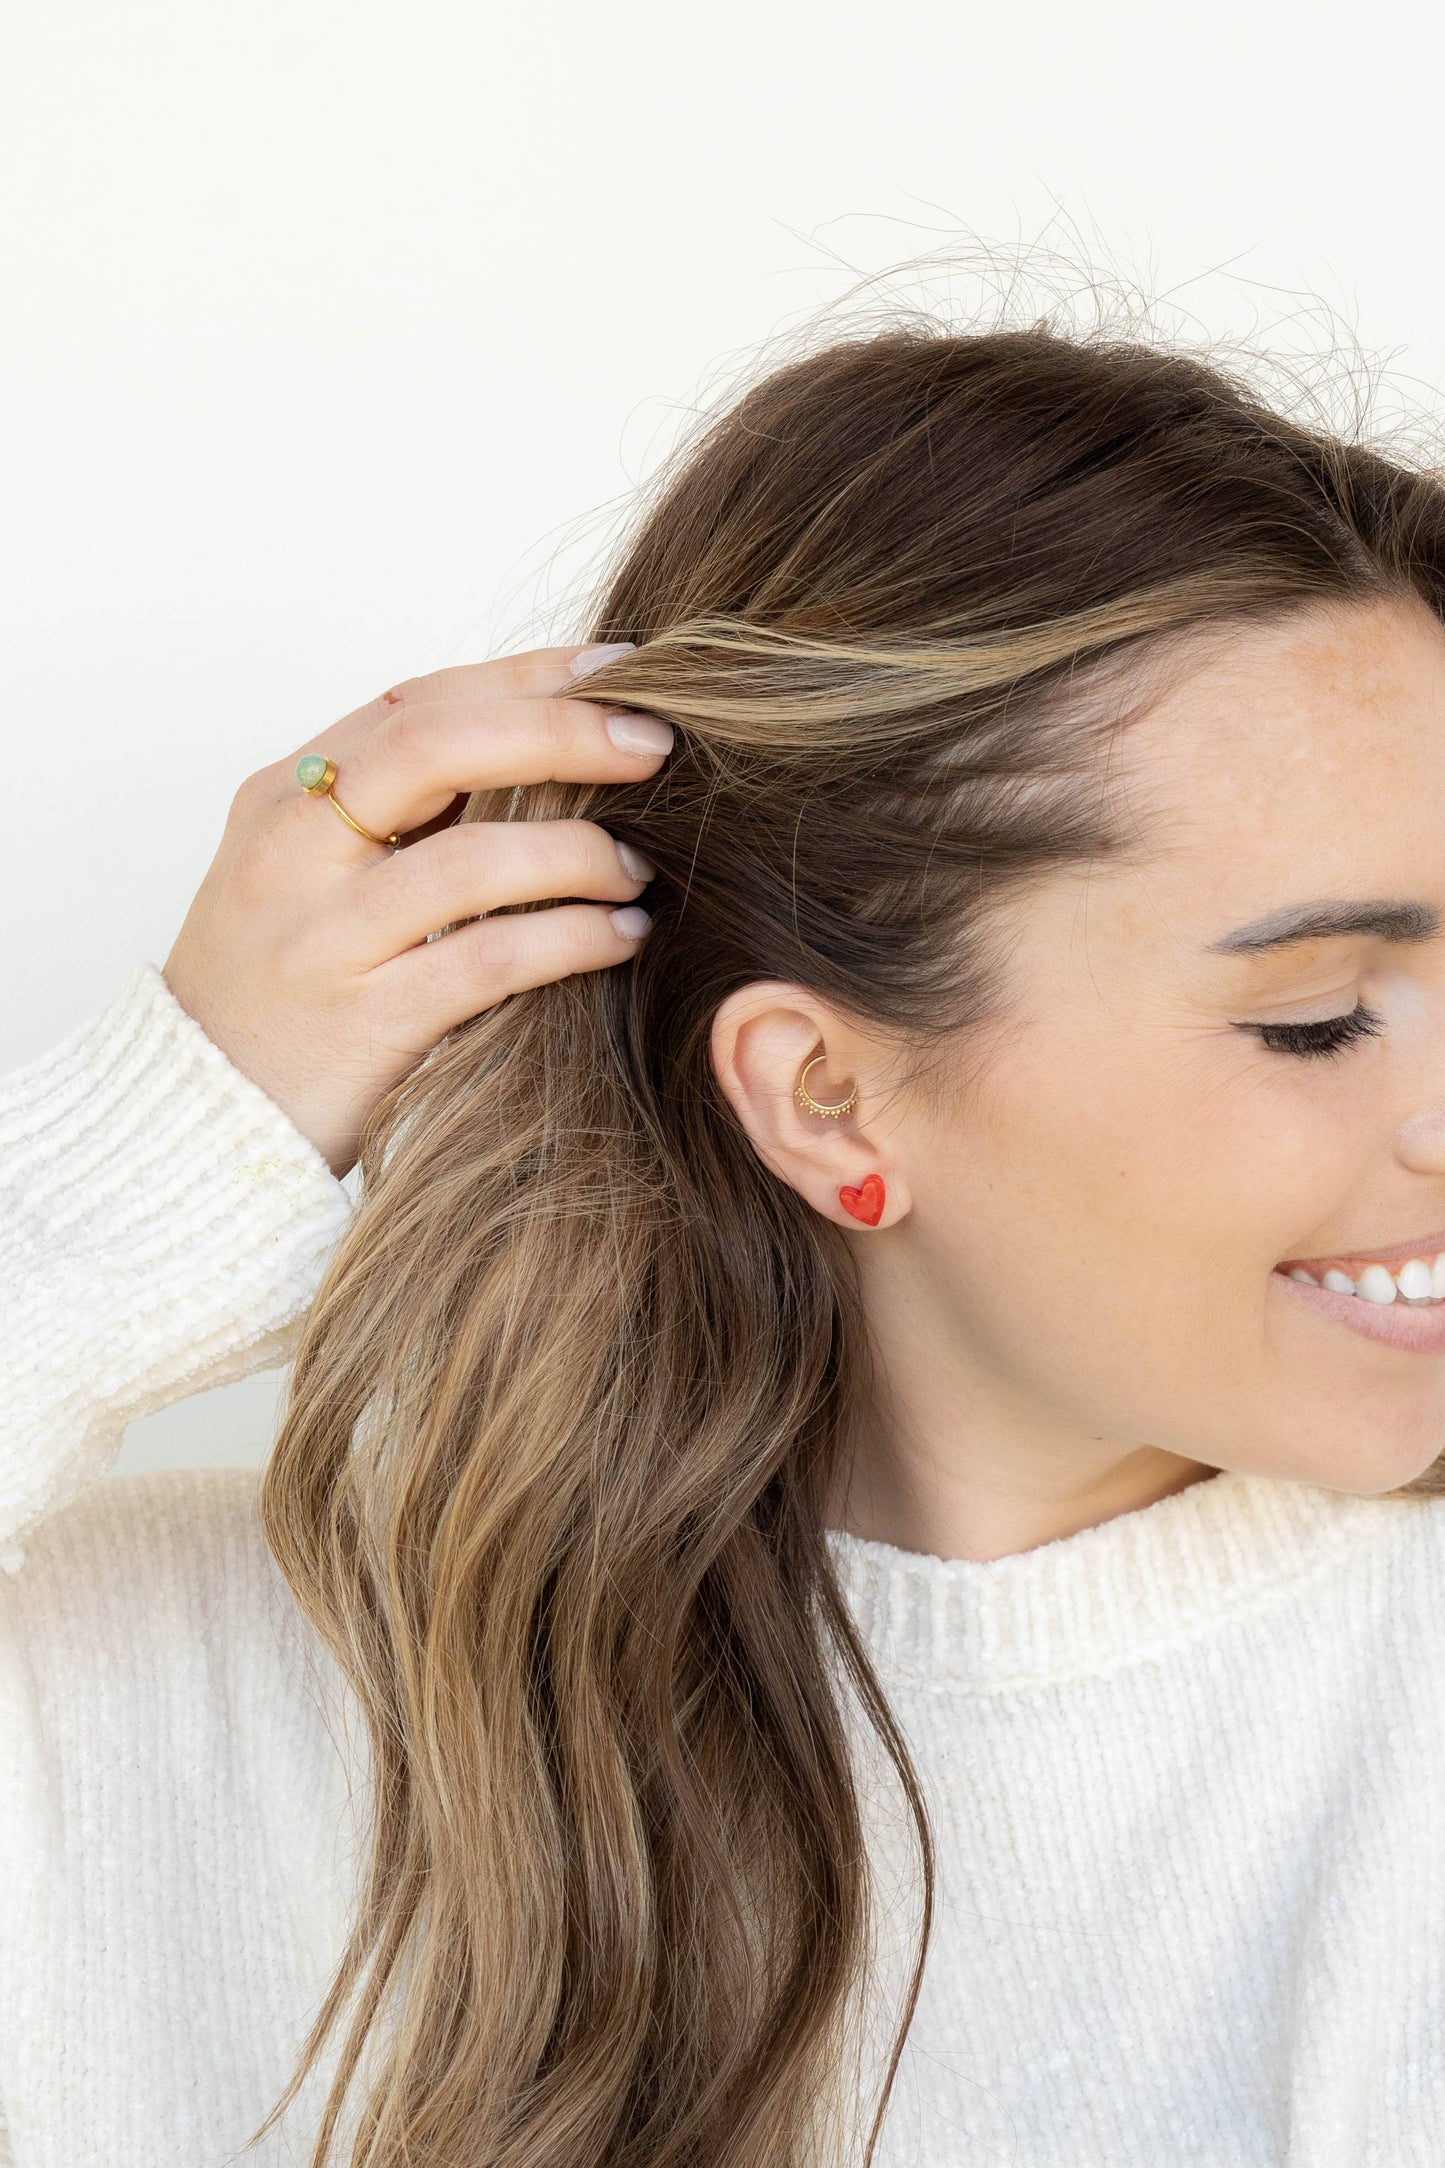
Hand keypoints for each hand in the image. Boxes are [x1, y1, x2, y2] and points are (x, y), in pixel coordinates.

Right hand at [161, 645, 670, 1176]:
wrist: (198, 1118)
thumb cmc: (280, 989)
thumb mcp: (307, 876)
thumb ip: (399, 813)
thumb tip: (546, 747)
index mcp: (282, 797)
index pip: (415, 702)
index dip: (525, 676)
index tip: (620, 668)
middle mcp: (291, 852)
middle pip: (435, 747)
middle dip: (560, 732)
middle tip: (654, 743)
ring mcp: (321, 938)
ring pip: (471, 860)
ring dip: (578, 852)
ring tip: (637, 867)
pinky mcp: (362, 1022)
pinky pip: (490, 961)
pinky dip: (572, 939)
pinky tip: (621, 936)